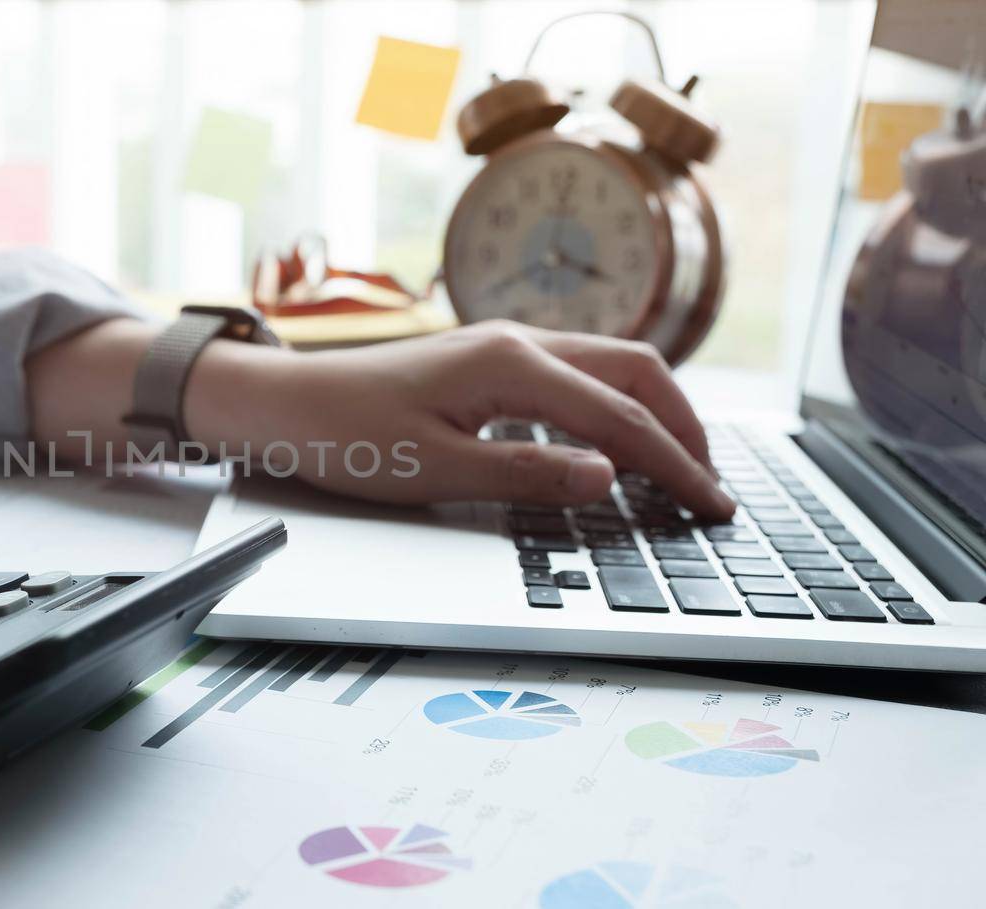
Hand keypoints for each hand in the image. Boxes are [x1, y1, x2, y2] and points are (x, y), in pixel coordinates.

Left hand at [185, 320, 733, 518]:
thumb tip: (611, 478)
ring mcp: (503, 344)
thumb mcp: (436, 471)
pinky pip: (575, 374)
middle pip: (635, 372)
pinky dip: (613, 406)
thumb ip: (528, 475)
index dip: (676, 466)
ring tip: (680, 466)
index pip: (622, 418)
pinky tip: (615, 442)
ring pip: (608, 366)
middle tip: (711, 486)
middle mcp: (517, 341)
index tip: (712, 507)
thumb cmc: (345, 437)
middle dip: (684, 428)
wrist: (280, 405)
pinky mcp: (487, 360)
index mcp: (512, 365)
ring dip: (653, 411)